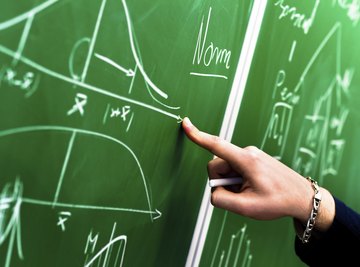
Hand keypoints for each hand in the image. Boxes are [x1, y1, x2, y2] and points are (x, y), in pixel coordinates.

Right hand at [182, 117, 334, 228]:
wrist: (302, 197)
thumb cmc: (277, 201)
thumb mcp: (246, 208)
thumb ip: (221, 199)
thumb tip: (213, 191)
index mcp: (246, 160)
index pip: (216, 145)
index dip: (198, 136)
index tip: (185, 123)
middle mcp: (247, 152)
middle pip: (217, 164)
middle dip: (222, 182)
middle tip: (240, 195)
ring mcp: (251, 154)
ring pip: (226, 168)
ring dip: (231, 183)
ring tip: (249, 192)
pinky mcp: (253, 158)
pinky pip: (236, 168)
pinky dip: (238, 180)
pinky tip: (253, 187)